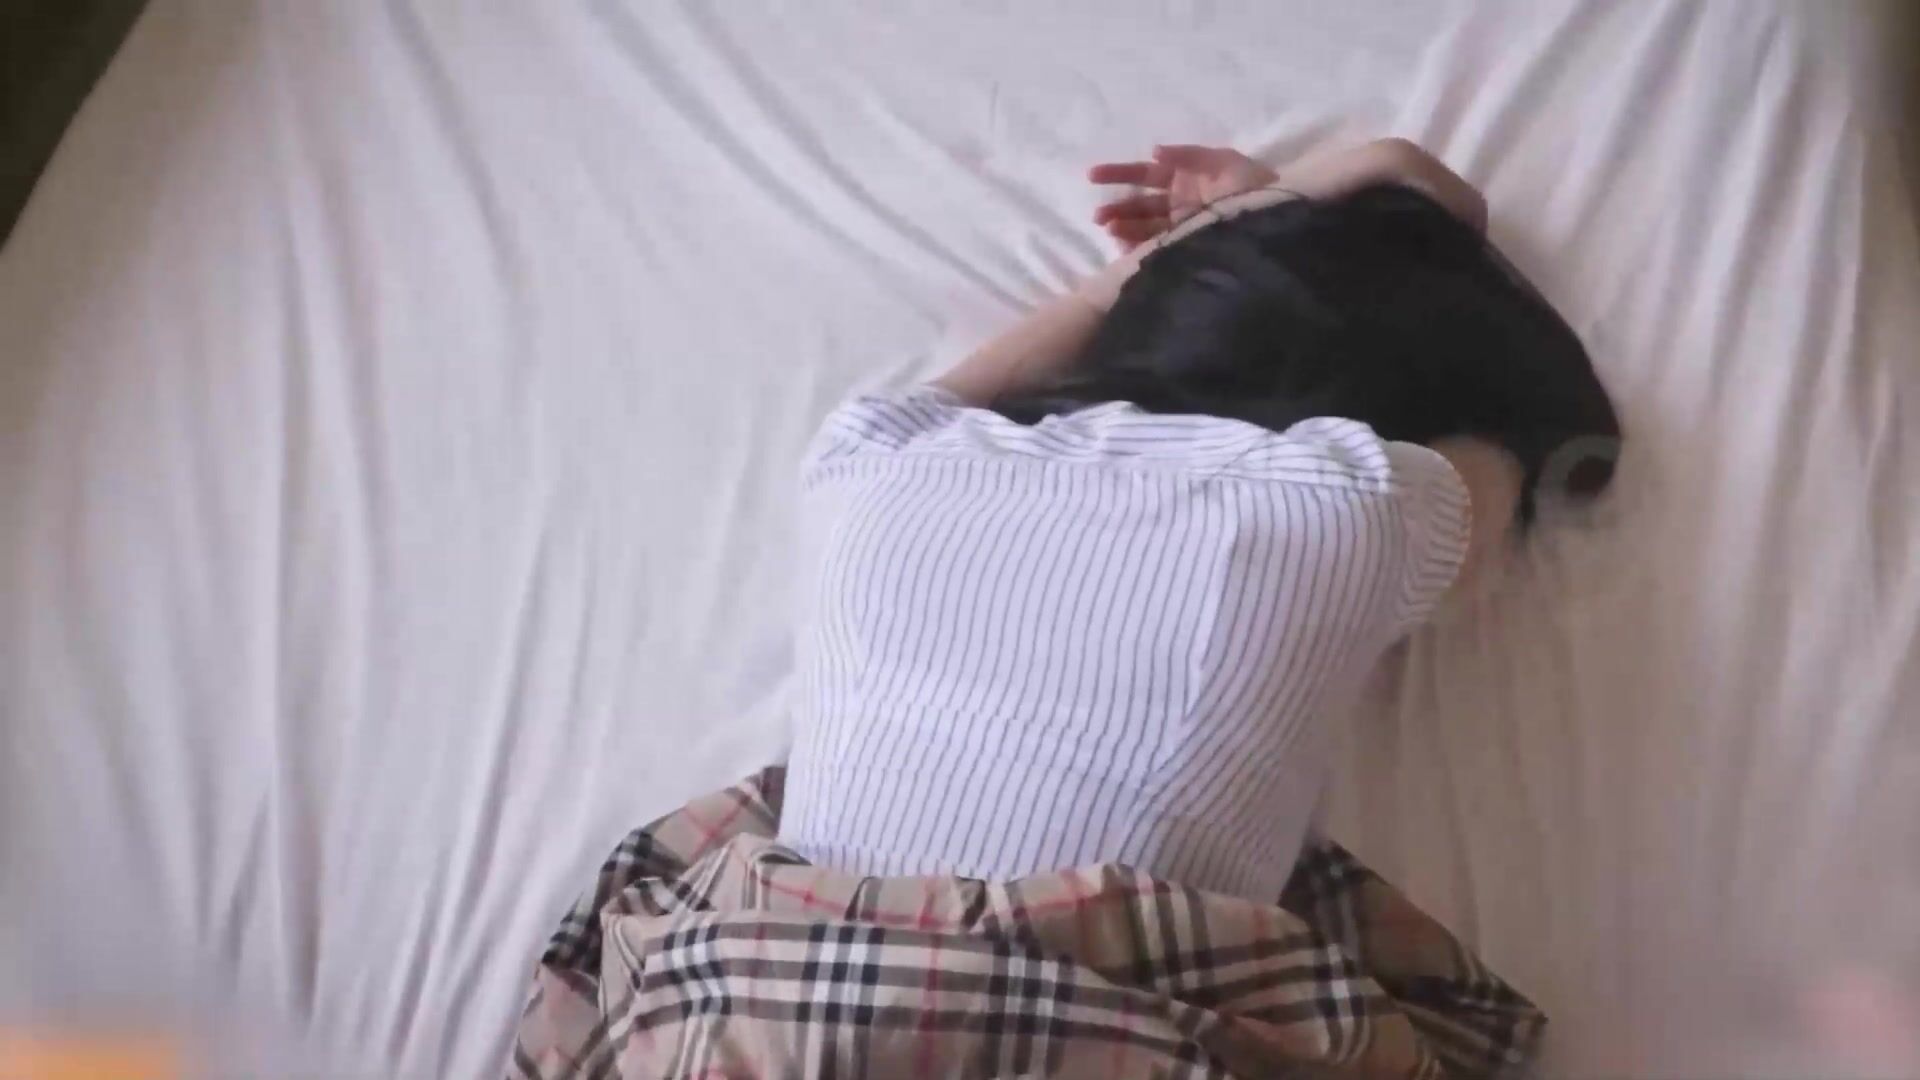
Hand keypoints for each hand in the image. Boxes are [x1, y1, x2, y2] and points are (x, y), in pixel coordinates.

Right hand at [1088, 144, 1278, 249]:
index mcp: (1186, 177)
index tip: (1093, 176)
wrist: (1279, 221)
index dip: (1119, 174)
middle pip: (1141, 204)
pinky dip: (1139, 249)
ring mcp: (1183, 227)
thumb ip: (1188, 156)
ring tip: (1110, 231)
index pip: (1145, 174)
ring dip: (1124, 228)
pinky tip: (1125, 249)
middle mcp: (1180, 202)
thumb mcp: (1224, 162)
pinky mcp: (1188, 248)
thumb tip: (1155, 152)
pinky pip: (1157, 248)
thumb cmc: (1254, 187)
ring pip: (1145, 227)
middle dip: (1118, 208)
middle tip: (1098, 216)